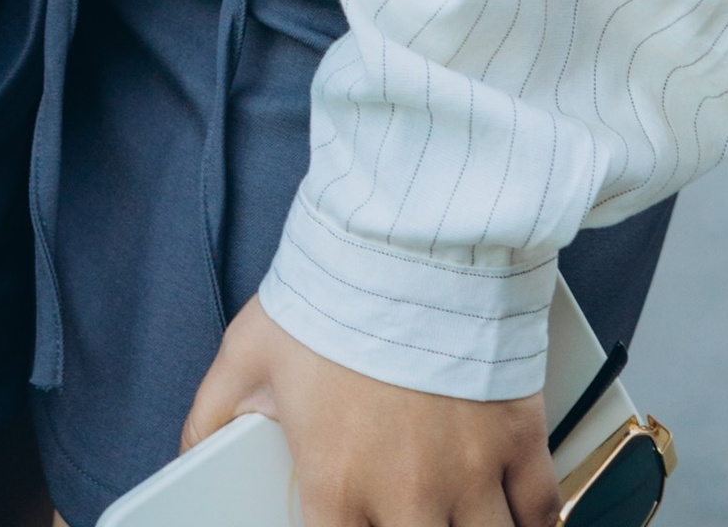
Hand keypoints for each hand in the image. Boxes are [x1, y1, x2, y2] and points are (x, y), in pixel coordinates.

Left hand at [185, 297, 561, 526]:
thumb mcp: (249, 351)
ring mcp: (468, 471)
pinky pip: (539, 512)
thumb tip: (188, 455)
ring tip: (450, 520)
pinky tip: (514, 520)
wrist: (411, 231)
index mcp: (338, 483)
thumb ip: (212, 414)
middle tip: (401, 521)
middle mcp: (407, 494)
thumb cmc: (335, 288)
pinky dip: (532, 525)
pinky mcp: (517, 438)